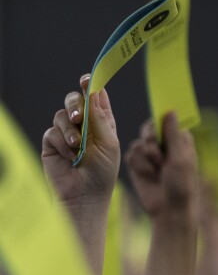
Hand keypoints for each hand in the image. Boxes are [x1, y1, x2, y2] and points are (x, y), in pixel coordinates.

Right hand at [41, 74, 119, 204]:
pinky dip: (62, 142)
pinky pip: (52, 132)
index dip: (92, 85)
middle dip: (76, 103)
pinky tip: (69, 155)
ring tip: (77, 146)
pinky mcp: (52, 143)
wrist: (85, 195)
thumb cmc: (103, 171)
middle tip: (78, 115)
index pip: (96, 97)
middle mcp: (84, 124)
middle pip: (75, 99)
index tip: (88, 79)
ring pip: (62, 114)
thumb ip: (100, 118)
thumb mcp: (108, 143)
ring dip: (70, 129)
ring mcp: (67, 132)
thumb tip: (94, 92)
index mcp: (102, 121)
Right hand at [125, 112, 197, 222]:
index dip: (159, 125)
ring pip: (138, 143)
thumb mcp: (180, 158)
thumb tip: (170, 111)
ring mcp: (150, 154)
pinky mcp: (138, 164)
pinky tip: (148, 176)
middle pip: (148, 129)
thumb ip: (173, 135)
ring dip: (147, 157)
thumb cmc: (182, 184)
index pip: (165, 120)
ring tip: (157, 170)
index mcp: (179, 139)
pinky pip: (131, 155)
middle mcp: (164, 143)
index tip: (158, 132)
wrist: (168, 210)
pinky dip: (139, 166)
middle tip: (158, 156)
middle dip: (151, 141)